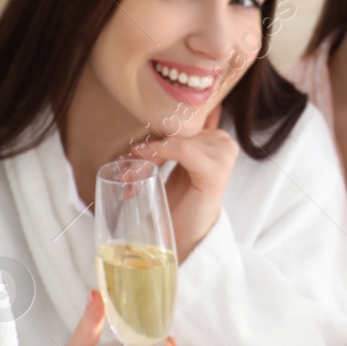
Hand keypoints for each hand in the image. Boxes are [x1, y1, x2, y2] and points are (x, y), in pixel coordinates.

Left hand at [129, 105, 238, 262]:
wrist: (186, 237)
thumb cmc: (179, 201)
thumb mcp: (174, 164)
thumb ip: (174, 139)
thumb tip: (150, 108)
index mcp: (217, 136)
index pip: (180, 122)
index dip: (152, 133)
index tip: (128, 152)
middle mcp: (224, 141)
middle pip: (176, 131)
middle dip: (145, 149)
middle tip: (122, 168)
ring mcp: (224, 154)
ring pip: (173, 140)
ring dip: (144, 157)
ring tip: (127, 177)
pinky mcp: (216, 170)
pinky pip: (180, 149)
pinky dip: (157, 154)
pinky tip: (140, 165)